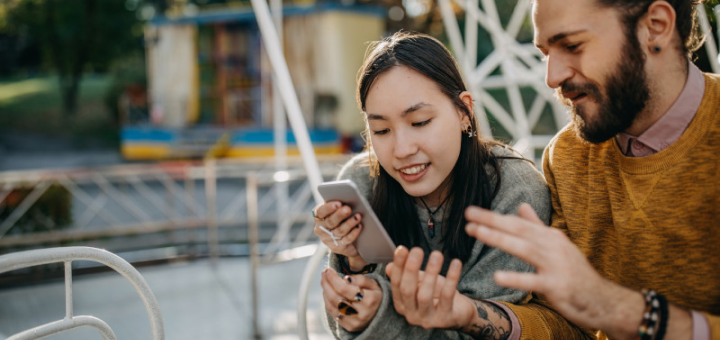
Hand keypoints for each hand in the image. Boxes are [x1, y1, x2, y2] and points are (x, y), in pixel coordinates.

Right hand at [313, 201, 365, 266]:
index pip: (320, 211)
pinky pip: (346, 240)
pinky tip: (359, 226)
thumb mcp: (339, 210)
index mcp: (319, 217)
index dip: (328, 208)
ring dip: (349, 223)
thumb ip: (339, 205)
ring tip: (358, 216)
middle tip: (348, 209)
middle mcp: (320, 229)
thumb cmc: (343, 218)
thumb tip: (347, 197)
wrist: (349, 238)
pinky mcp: (337, 247)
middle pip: (330, 221)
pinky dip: (353, 233)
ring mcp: (328, 239)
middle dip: (340, 215)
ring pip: (339, 231)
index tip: (338, 203)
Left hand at [321, 268, 381, 331]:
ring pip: (332, 306)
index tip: (328, 270)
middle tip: (324, 274)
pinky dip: (328, 302)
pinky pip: (333, 313)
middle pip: (336, 297)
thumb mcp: (374, 284)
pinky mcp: (349, 326)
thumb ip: (361, 279)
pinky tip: (328, 293)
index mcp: (369, 300)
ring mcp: (355, 321)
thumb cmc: (376, 297)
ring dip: (325, 292)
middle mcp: (361, 313)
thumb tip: (346, 278)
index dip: (333, 278)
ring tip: (325, 282)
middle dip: (326, 284)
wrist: (381, 315)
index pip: (344, 288)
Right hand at [385, 247, 474, 329]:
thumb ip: (406, 274)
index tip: (402, 249)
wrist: (460, 313)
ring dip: (430, 272)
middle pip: (407, 290)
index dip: (399, 266)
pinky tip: (456, 263)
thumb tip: (389, 266)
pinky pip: (447, 296)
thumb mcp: (420, 283)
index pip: (396, 284)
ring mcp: (428, 320)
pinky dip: (451, 278)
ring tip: (437, 254)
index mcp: (402, 305)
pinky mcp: (445, 319)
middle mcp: (411, 315)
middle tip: (417, 250)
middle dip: (411, 268)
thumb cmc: (437, 295)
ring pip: (424, 295)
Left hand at [464, 203, 645, 338]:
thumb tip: (521, 205)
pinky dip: (516, 278)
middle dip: (491, 221)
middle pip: (518, 230)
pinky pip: (533, 281)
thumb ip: (537, 226)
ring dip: (498, 239)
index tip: (471, 211)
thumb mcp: (557, 245)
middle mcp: (552, 246)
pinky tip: (497, 277)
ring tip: (476, 232)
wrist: (603, 300)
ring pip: (523, 249)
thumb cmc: (576, 273)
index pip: (517, 224)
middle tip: (467, 214)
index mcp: (549, 237)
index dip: (494, 217)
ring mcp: (555, 265)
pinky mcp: (557, 286)